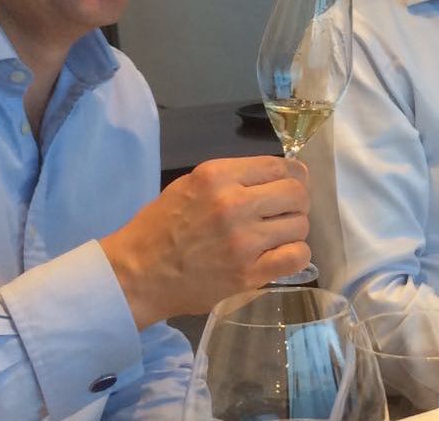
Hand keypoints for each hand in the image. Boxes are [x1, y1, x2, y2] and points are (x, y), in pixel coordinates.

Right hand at [99, 156, 309, 329]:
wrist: (138, 274)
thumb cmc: (161, 226)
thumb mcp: (190, 184)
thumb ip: (232, 178)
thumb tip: (276, 177)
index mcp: (217, 176)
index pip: (278, 165)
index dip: (294, 174)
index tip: (294, 182)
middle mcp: (233, 204)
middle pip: (297, 194)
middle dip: (297, 201)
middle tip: (284, 211)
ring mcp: (243, 241)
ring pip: (300, 225)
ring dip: (293, 230)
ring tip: (276, 236)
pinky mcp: (248, 274)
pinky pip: (296, 257)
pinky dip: (295, 255)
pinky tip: (280, 255)